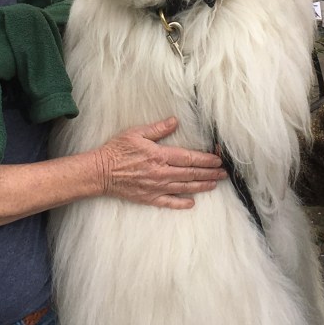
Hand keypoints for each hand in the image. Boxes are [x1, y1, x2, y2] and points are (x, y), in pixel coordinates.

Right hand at [95, 117, 225, 209]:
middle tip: (223, 173)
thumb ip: (158, 128)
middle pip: (191, 173)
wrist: (100, 171)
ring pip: (185, 187)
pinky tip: (192, 203)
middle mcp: (161, 173)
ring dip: (201, 186)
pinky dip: (182, 203)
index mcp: (160, 156)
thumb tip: (175, 121)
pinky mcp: (149, 198)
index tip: (217, 160)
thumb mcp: (137, 133)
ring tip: (214, 184)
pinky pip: (169, 202)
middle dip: (209, 173)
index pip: (189, 158)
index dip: (205, 159)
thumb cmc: (117, 150)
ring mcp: (156, 187)